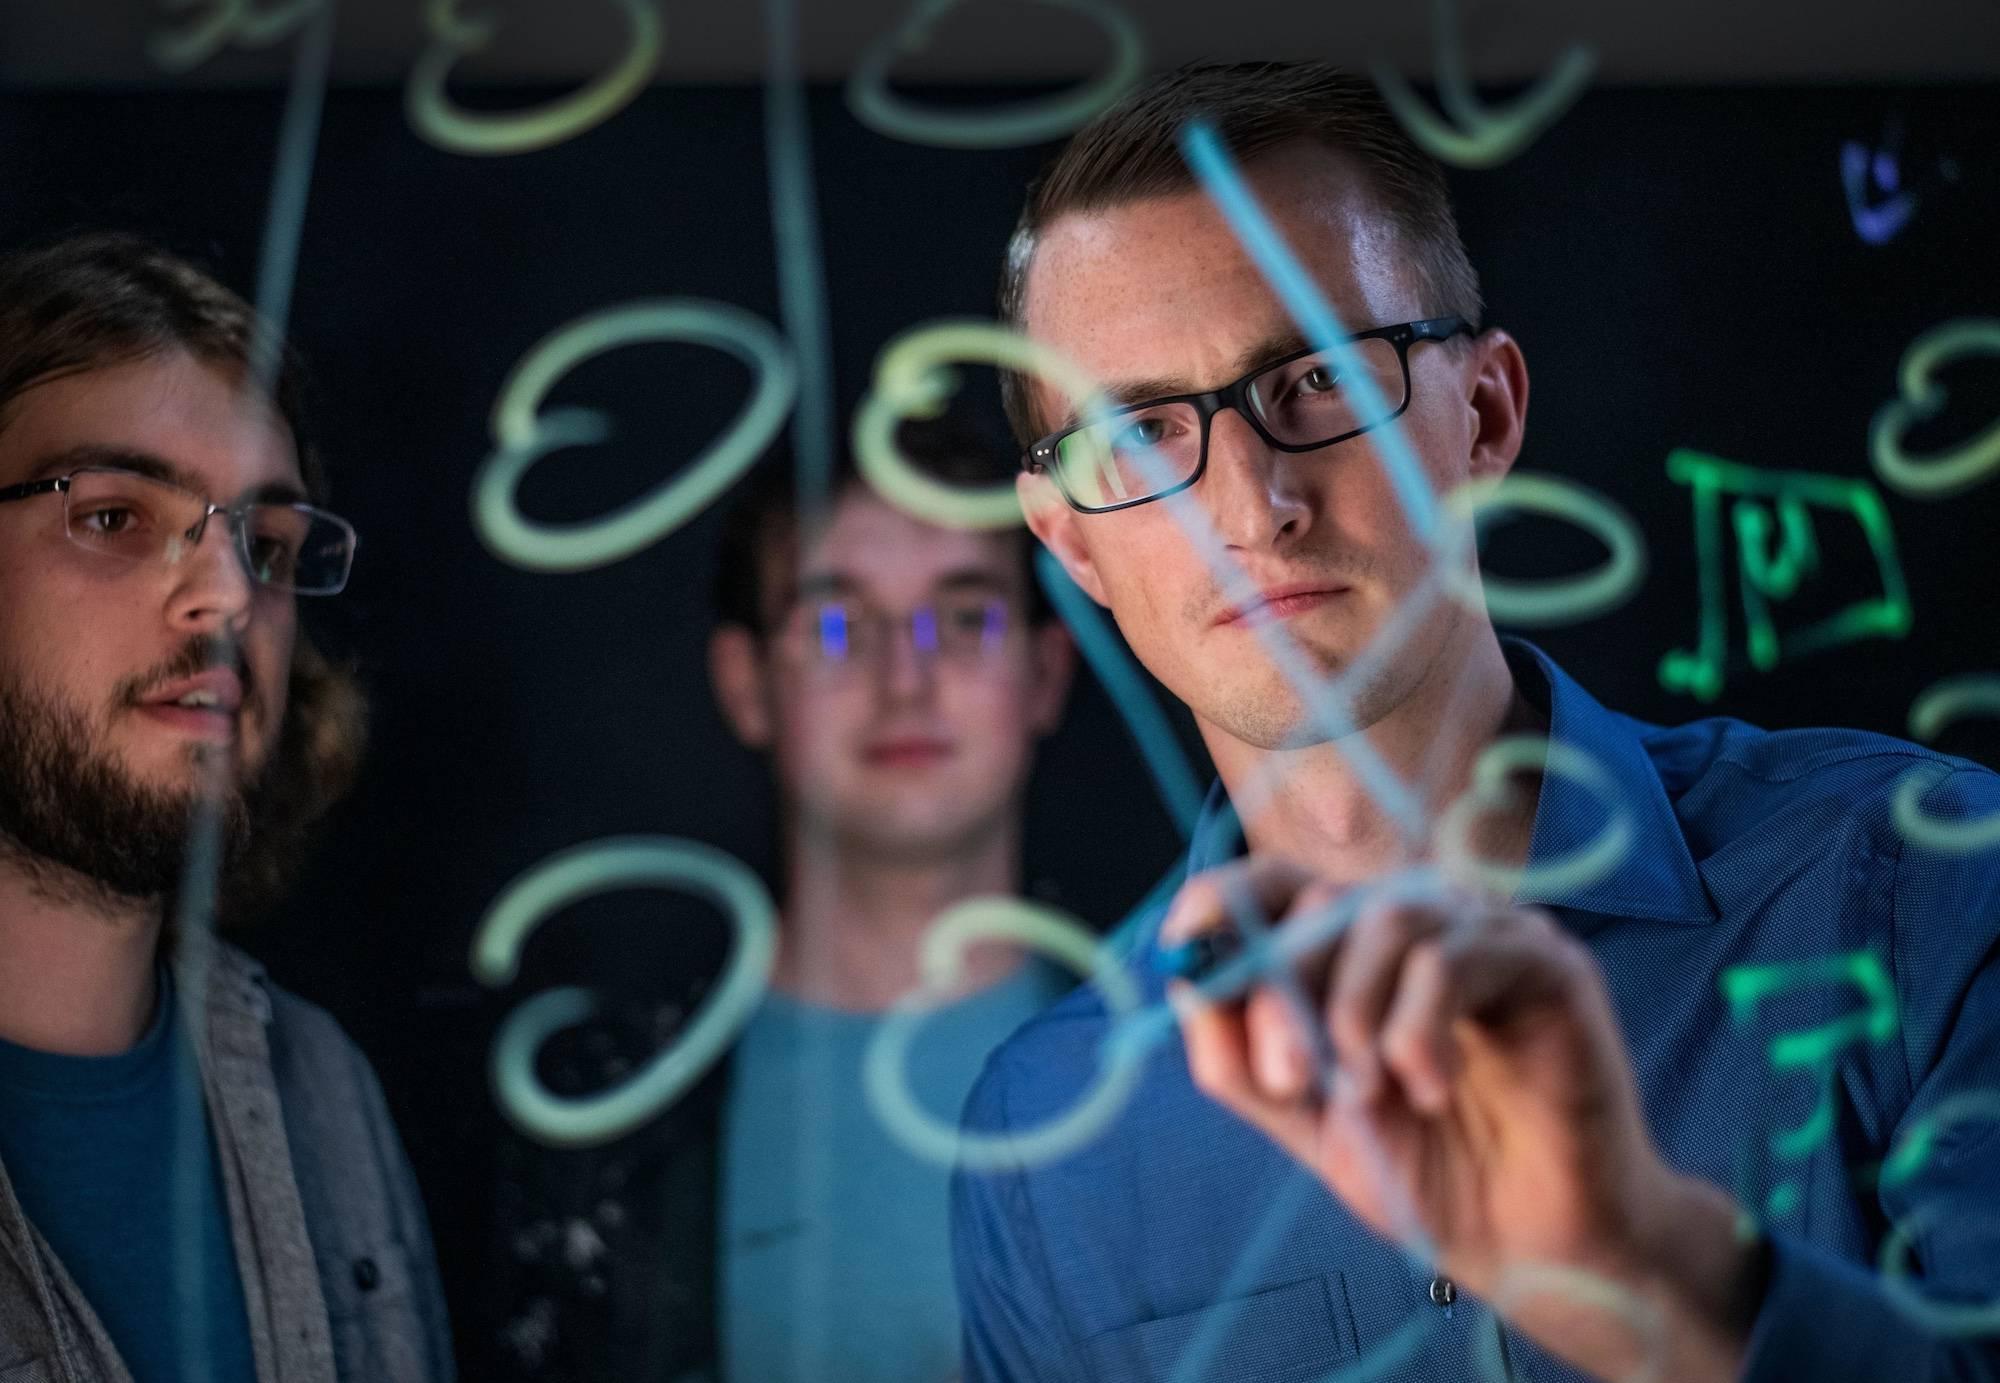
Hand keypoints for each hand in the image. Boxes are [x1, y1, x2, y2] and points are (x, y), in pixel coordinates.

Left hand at [1164, 857, 1759, 1381]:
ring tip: (1370, 1094)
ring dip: (1352, 1012)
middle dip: (1283, 991)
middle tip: (1290, 1083)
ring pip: (1386, 917)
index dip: (1227, 896)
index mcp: (1360, 950)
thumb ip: (1239, 1055)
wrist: (1532, 1246)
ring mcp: (1486, 933)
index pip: (1282, 882)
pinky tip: (1429, 1088)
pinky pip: (1453, 957)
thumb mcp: (1305, 1118)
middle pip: (1322, 900)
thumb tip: (1184, 977)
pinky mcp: (1545, 962)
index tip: (1185, 937)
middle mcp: (1422, 923)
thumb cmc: (1429, 1172)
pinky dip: (1417, 1028)